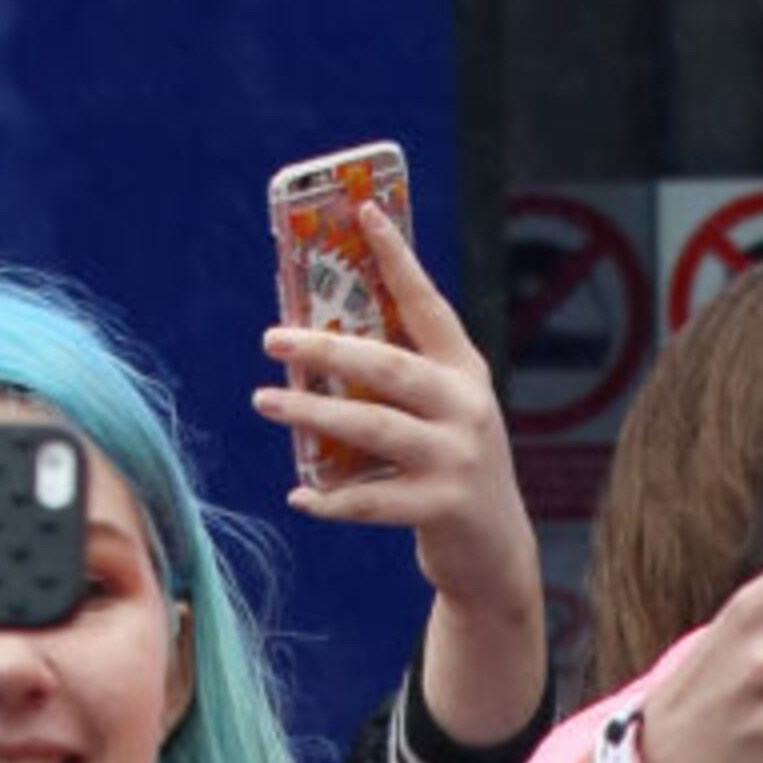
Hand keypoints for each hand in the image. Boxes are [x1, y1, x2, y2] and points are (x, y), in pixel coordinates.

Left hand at [259, 201, 546, 748]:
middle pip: (387, 366)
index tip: (364, 211)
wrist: (497, 552)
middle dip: (325, 348)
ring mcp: (459, 457)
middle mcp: (468, 406)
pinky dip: (330, 499)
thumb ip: (396, 381)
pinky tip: (300, 495)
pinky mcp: (444, 507)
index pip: (428, 303)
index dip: (397, 257)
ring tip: (265, 400)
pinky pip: (371, 501)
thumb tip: (314, 339)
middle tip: (270, 337)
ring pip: (373, 427)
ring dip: (312, 413)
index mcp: (465, 370)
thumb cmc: (450, 468)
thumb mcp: (440, 413)